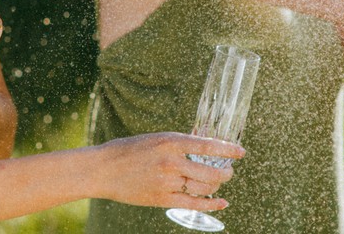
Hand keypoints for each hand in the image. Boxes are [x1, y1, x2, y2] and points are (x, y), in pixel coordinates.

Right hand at [93, 132, 243, 210]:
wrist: (103, 169)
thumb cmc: (127, 151)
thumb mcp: (154, 139)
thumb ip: (177, 144)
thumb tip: (201, 145)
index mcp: (170, 141)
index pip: (208, 146)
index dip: (228, 150)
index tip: (240, 152)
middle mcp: (172, 162)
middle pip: (211, 171)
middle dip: (226, 173)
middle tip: (229, 172)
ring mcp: (168, 182)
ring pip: (205, 187)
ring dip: (217, 186)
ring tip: (219, 183)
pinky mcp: (162, 198)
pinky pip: (193, 203)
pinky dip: (211, 204)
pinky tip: (221, 203)